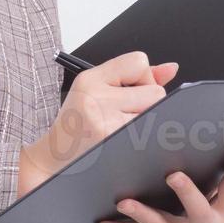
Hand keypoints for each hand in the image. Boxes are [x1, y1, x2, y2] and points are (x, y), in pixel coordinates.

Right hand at [17, 51, 177, 196]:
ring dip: (146, 122)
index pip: (139, 61)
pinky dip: (142, 139)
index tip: (131, 89)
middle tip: (125, 113)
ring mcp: (104, 120)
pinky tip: (123, 142)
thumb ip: (134, 77)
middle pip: (155, 91)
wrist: (52, 160)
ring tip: (122, 127)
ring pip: (155, 114)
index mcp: (90, 78)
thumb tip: (171, 69)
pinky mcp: (112, 141)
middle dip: (147, 103)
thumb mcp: (97, 91)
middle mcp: (96, 96)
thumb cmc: (77, 124)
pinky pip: (147, 135)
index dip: (143, 76)